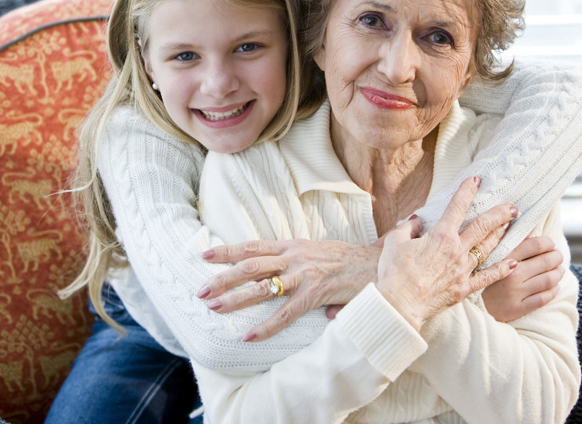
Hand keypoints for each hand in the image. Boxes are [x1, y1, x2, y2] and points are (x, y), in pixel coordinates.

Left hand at [197, 239, 380, 340]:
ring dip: (235, 299)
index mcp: (293, 246)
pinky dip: (265, 327)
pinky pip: (285, 314)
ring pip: (262, 287)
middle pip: (249, 265)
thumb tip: (288, 284)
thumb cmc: (350, 261)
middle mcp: (294, 256)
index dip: (227, 250)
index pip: (252, 246)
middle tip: (199, 290)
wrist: (381, 265)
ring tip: (213, 308)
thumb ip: (301, 267)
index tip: (203, 254)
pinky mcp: (316, 294)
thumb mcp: (319, 254)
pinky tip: (248, 336)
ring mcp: (304, 275)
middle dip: (222, 278)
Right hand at [376, 177, 517, 330]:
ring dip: (500, 234)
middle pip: (482, 227)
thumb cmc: (394, 272)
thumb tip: (417, 221)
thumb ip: (408, 228)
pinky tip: (513, 262)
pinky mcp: (464, 288)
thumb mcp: (394, 242)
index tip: (476, 180)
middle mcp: (456, 250)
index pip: (457, 207)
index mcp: (440, 236)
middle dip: (498, 214)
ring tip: (510, 225)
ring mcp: (463, 270)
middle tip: (511, 206)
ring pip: (488, 248)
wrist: (400, 303)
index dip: (467, 191)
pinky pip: (488, 277)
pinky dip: (502, 269)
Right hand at [482, 235, 563, 321]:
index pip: (535, 245)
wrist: (469, 304)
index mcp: (503, 257)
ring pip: (548, 280)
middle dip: (556, 257)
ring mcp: (515, 293)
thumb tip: (527, 227)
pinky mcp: (517, 309)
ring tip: (559, 270)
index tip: (550, 243)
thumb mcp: (489, 254)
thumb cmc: (479, 274)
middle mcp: (510, 275)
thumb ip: (507, 241)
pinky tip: (554, 286)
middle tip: (558, 256)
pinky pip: (544, 298)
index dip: (547, 242)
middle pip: (546, 262)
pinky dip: (553, 291)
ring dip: (558, 273)